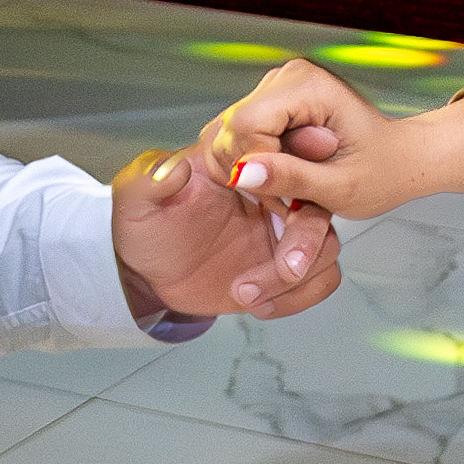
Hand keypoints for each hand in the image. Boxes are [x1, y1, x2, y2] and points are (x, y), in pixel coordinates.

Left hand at [110, 138, 350, 323]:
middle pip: (319, 208)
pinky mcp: (287, 268)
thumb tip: (175, 169)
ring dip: (294, 279)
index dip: (296, 180)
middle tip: (282, 268)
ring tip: (244, 292)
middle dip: (306, 243)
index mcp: (243, 167)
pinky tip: (258, 303)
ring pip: (327, 248)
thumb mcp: (135, 199)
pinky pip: (321, 281)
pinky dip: (298, 298)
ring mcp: (285, 233)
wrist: (151, 274)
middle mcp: (274, 196)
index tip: (279, 205)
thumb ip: (150, 179)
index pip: (286, 161)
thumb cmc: (146, 227)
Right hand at [186, 56, 463, 221]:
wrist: (403, 158)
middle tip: (297, 189)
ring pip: (230, 135)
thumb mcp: (341, 188)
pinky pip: (238, 138)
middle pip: (232, 129)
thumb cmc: (384, 170)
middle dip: (256, 169)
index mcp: (309, 85)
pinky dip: (257, 164)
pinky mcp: (270, 103)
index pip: (245, 125)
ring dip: (256, 169)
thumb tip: (241, 173)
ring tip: (299, 181)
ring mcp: (277, 87)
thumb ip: (290, 178)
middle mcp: (288, 76)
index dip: (258, 164)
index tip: (290, 186)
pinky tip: (289, 172)